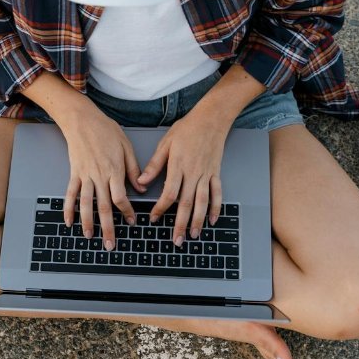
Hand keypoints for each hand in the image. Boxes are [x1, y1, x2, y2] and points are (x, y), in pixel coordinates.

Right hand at [60, 103, 145, 249]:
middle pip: (103, 206)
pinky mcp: (74, 173)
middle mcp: (99, 176)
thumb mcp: (126, 146)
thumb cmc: (105, 130)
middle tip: (110, 244)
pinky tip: (69, 221)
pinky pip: (70, 194)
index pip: (121, 197)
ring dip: (87, 222)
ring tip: (89, 237)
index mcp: (114, 170)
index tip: (131, 222)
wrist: (82, 119)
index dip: (126, 212)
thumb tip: (142, 188)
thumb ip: (134, 169)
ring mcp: (84, 175)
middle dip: (107, 227)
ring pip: (86, 204)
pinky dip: (68, 208)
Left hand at [137, 110, 230, 245]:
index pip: (169, 193)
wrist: (211, 119)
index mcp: (178, 166)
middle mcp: (193, 173)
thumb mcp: (165, 143)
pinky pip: (217, 193)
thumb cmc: (187, 128)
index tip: (154, 218)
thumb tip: (141, 180)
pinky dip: (216, 207)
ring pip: (202, 202)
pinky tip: (212, 220)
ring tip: (194, 235)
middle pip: (186, 203)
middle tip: (177, 239)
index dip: (161, 208)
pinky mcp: (216, 173)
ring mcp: (206, 174)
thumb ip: (154, 164)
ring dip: (198, 220)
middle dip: (181, 224)